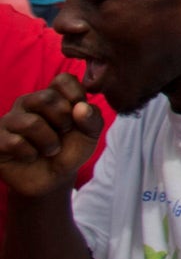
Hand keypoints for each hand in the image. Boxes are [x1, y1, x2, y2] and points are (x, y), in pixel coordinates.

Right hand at [0, 75, 103, 198]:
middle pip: (46, 98)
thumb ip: (93, 119)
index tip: (79, 116)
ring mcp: (9, 120)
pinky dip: (30, 154)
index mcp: (51, 95)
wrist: (52, 179)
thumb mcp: (90, 135)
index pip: (63, 79)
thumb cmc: (70, 151)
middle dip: (63, 121)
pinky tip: (31, 156)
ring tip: (51, 149)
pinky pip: (15, 142)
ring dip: (49, 142)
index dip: (76, 96)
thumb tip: (81, 107)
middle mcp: (28, 103)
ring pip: (31, 123)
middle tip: (64, 133)